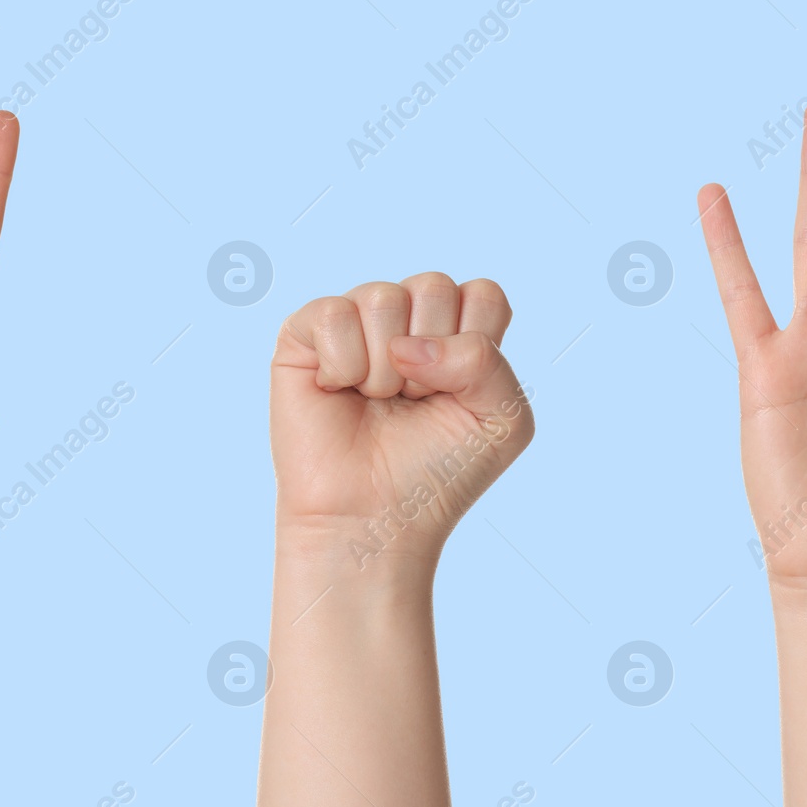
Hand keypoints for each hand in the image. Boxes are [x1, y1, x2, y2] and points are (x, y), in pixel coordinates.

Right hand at [271, 273, 533, 567]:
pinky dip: (343, 365)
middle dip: (430, 362)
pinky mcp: (305, 336)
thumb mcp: (502, 421)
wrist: (377, 519)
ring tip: (376, 403)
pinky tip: (339, 392)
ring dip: (385, 370)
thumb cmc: (437, 473)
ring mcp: (355, 324)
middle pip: (433, 287)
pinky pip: (332, 314)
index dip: (474, 346)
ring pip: (383, 298)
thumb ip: (487, 362)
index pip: (482, 294)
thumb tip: (408, 345)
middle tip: (412, 403)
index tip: (458, 396)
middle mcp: (406, 322)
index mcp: (456, 334)